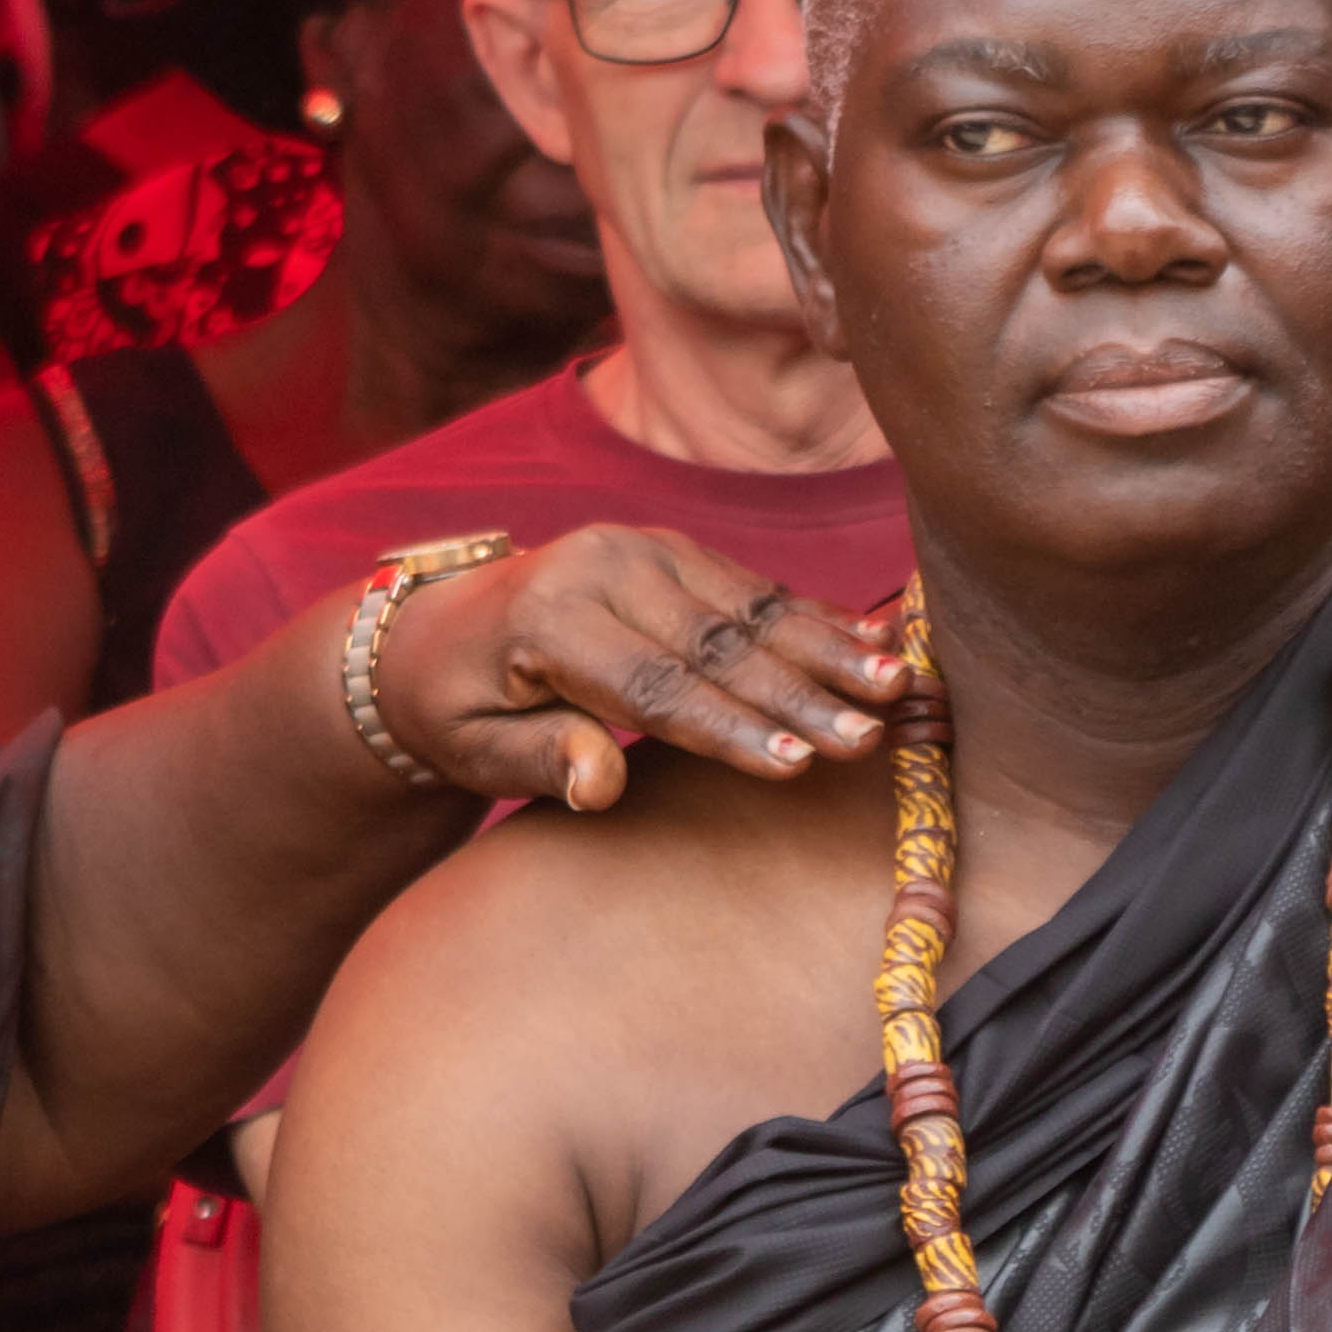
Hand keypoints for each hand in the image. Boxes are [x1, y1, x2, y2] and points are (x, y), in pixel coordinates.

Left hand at [378, 522, 905, 810]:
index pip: (654, 686)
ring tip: (897, 682)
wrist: (433, 629)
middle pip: (716, 644)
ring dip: (829, 650)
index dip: (728, 728)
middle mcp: (602, 567)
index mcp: (548, 618)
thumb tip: (598, 783)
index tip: (796, 764)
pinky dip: (816, 618)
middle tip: (870, 732)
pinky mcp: (671, 550)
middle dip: (801, 693)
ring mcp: (642, 548)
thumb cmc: (456, 710)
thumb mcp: (475, 751)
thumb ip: (539, 762)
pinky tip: (878, 638)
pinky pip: (752, 589)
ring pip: (749, 609)